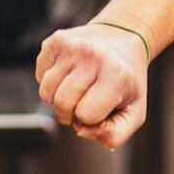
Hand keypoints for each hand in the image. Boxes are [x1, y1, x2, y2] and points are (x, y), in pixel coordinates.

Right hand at [34, 22, 149, 149]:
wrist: (122, 38)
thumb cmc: (126, 82)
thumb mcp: (134, 112)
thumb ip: (115, 134)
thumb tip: (81, 131)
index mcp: (116, 74)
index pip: (86, 115)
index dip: (92, 118)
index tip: (102, 106)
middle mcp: (92, 56)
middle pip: (62, 104)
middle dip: (70, 113)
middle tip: (85, 101)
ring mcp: (71, 46)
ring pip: (46, 93)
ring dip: (58, 99)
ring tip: (77, 89)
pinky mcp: (55, 41)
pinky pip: (39, 77)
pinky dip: (51, 82)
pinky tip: (69, 73)